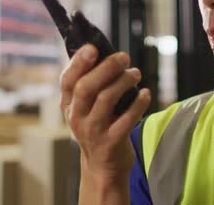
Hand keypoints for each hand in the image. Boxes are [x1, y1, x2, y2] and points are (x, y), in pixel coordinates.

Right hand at [60, 44, 150, 190]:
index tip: (93, 47)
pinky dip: (138, 104)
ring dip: (124, 82)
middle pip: (86, 87)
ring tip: (136, 73)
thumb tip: (106, 52)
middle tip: (124, 57)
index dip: (79, 62)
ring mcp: (93, 131)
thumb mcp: (86, 108)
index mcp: (69, 105)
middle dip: (106, 68)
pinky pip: (127, 119)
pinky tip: (146, 93)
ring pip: (106, 100)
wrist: (102, 167)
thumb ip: (91, 84)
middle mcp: (77, 117)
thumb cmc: (98, 127)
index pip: (68, 80)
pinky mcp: (111, 143)